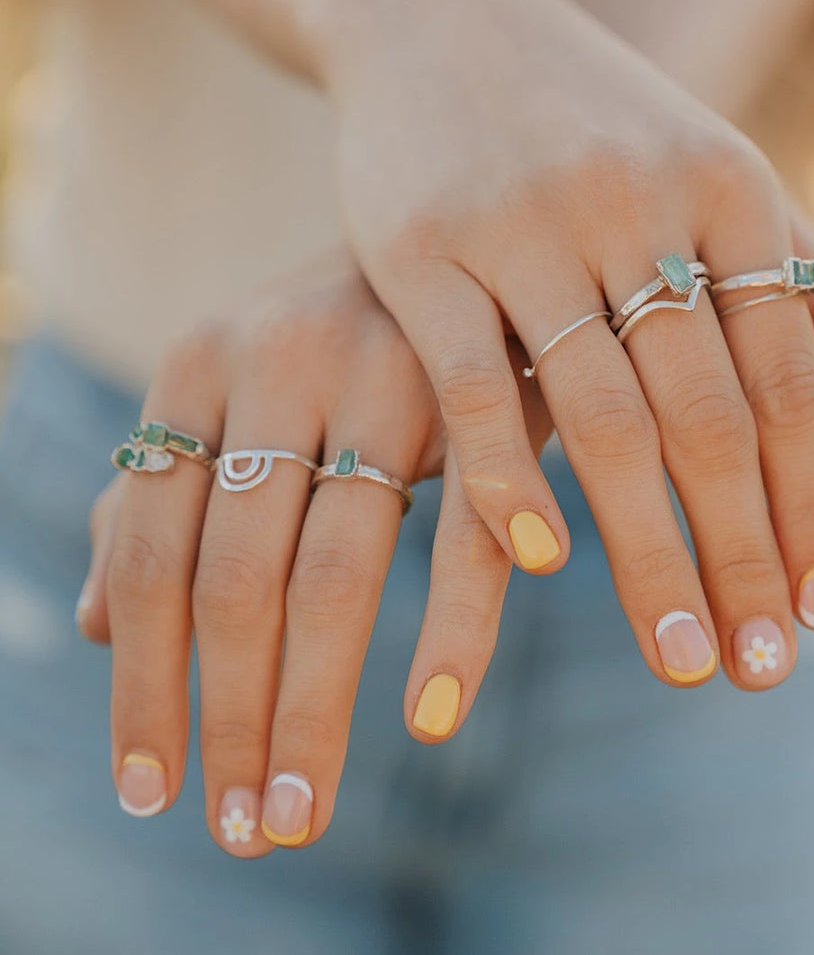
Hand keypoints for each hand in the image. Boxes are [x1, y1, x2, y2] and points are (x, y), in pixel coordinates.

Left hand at [76, 252, 549, 852]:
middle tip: (241, 833)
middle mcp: (284, 361)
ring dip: (315, 710)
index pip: (150, 549)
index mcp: (203, 360)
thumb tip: (93, 622)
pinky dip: (451, 634)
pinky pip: (469, 537)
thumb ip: (161, 493)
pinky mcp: (490, 395)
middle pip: (235, 577)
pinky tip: (427, 722)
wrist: (456, 209)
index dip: (141, 681)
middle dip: (229, 719)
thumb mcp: (231, 391)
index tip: (148, 791)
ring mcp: (391, 373)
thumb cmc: (330, 331)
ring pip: (338, 574)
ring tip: (300, 814)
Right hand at [328, 0, 813, 691]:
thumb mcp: (717, 182)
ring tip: (683, 656)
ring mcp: (524, 219)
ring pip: (602, 412)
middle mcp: (637, 199)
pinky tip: (546, 562)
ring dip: (648, 549)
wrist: (439, 14)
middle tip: (761, 669)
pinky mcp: (420, 242)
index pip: (790, 373)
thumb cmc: (595, 120)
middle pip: (706, 410)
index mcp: (728, 184)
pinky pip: (472, 378)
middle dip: (742, 551)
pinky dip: (511, 473)